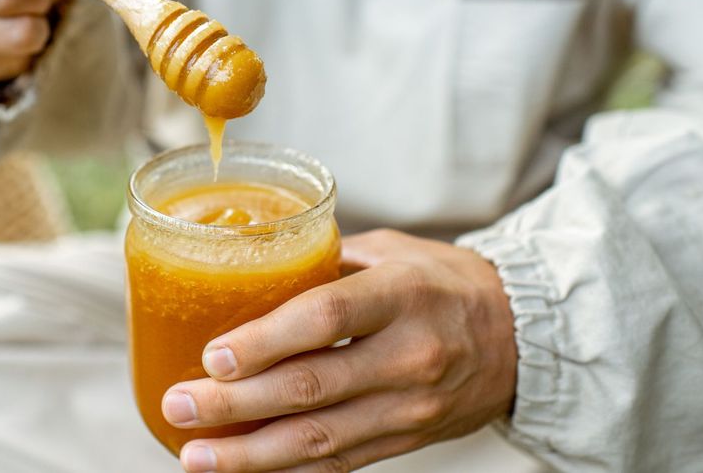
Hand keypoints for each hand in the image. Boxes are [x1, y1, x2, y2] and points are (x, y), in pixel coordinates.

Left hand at [162, 230, 516, 471]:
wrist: (521, 338)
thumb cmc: (443, 282)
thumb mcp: (392, 251)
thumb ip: (325, 261)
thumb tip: (246, 265)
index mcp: (403, 295)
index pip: (325, 319)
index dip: (265, 341)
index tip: (213, 355)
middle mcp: (409, 356)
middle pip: (310, 388)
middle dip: (235, 405)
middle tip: (181, 404)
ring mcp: (410, 408)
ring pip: (319, 440)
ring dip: (249, 454)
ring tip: (194, 455)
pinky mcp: (405, 441)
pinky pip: (338, 464)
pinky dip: (287, 471)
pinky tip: (242, 471)